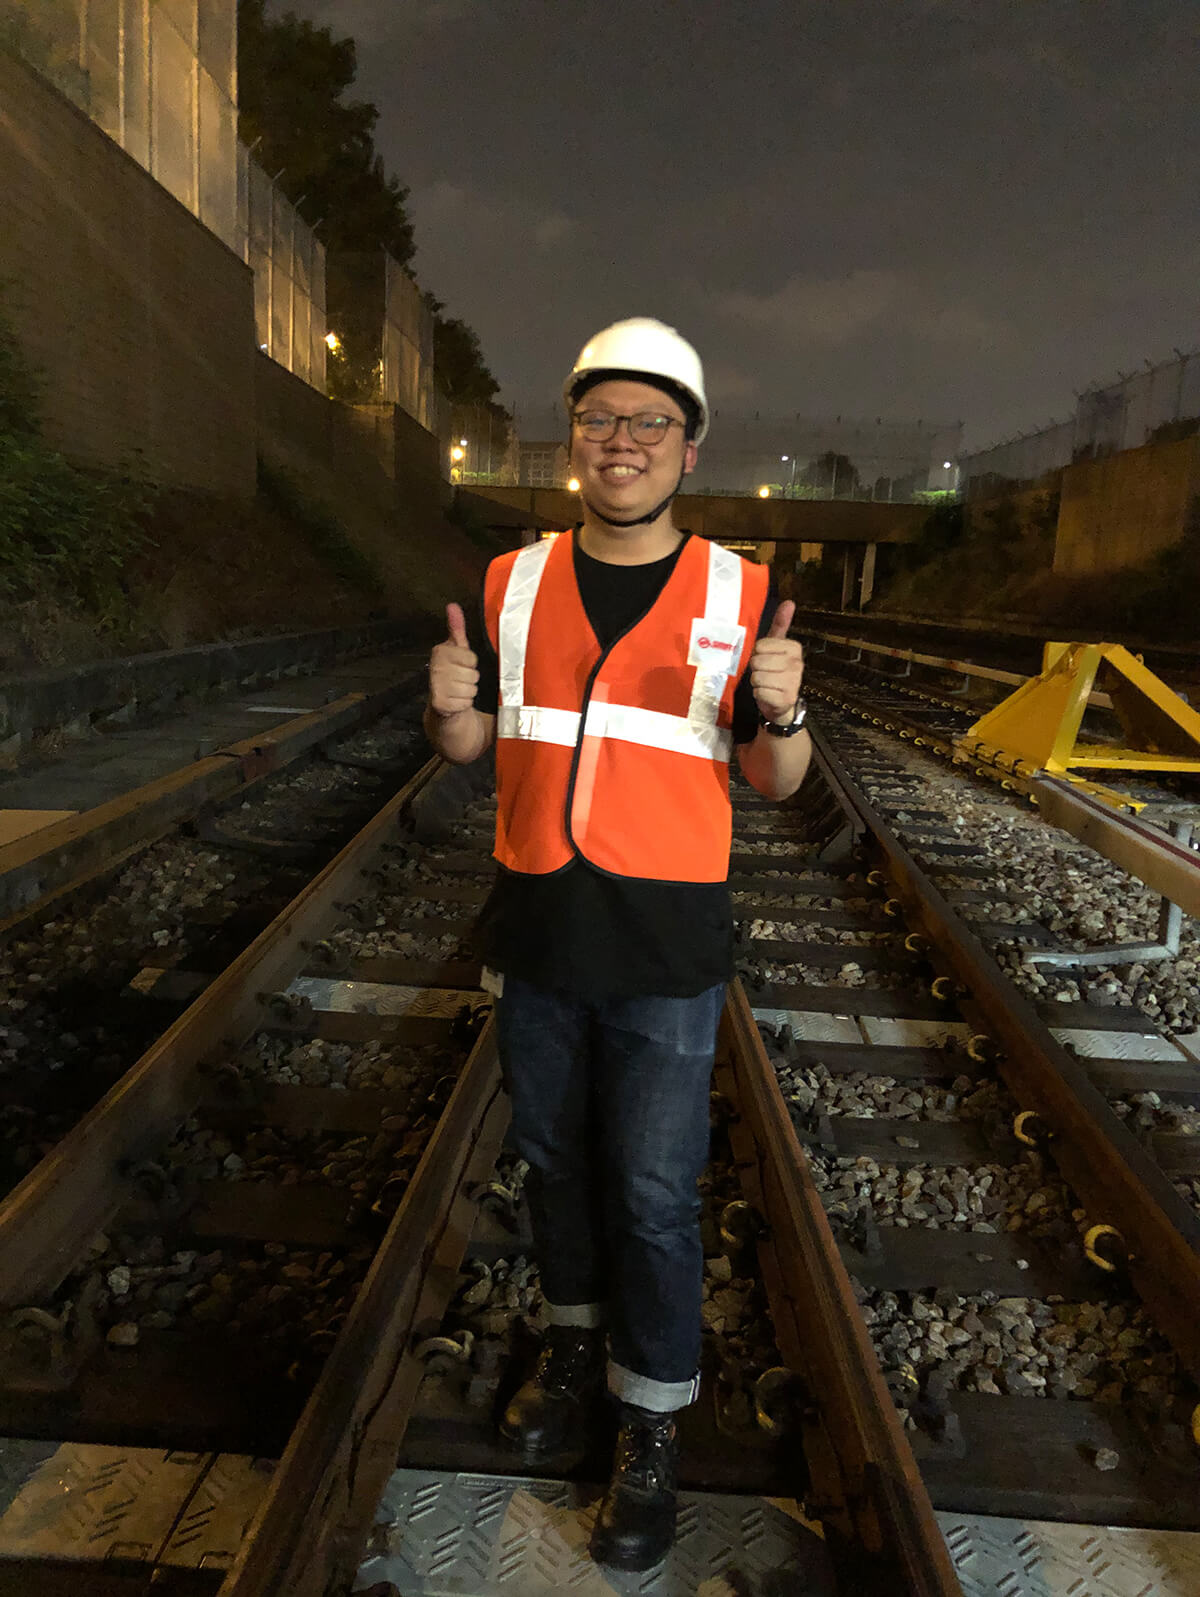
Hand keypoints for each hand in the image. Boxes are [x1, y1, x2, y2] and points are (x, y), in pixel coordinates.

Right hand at [428, 603, 478, 719]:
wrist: (442, 702)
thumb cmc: (452, 673)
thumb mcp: (456, 649)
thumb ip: (456, 628)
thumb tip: (453, 606)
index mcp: (440, 652)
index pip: (471, 658)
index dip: (471, 663)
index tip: (461, 665)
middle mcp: (436, 667)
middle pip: (473, 674)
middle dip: (471, 678)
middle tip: (460, 679)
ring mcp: (437, 686)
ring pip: (471, 689)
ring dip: (468, 692)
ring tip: (458, 690)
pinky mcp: (440, 703)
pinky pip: (466, 702)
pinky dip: (464, 704)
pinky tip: (455, 700)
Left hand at [749, 601, 804, 723]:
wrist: (781, 703)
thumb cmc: (775, 671)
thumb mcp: (776, 646)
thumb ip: (780, 624)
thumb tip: (789, 602)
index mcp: (794, 648)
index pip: (760, 646)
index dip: (757, 654)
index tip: (765, 659)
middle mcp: (797, 664)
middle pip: (757, 661)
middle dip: (756, 669)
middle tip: (765, 673)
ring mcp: (793, 682)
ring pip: (757, 677)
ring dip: (756, 682)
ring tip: (766, 684)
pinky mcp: (786, 699)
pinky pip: (760, 692)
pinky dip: (759, 694)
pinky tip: (768, 694)